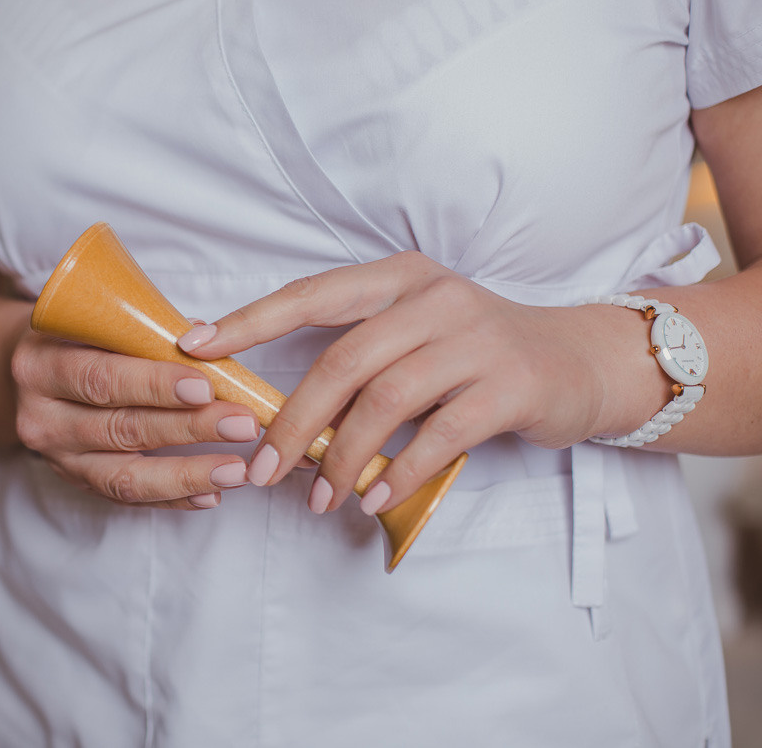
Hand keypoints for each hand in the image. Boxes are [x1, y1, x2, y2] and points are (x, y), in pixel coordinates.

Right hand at [11, 328, 261, 509]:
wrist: (29, 375)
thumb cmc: (77, 337)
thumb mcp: (95, 320)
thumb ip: (145, 329)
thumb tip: (207, 338)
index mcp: (40, 366)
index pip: (101, 378)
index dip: (153, 384)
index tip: (205, 387)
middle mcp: (41, 418)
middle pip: (120, 428)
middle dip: (188, 428)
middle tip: (242, 424)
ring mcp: (57, 458)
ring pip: (125, 476)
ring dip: (188, 473)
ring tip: (237, 469)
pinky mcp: (77, 483)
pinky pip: (129, 498)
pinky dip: (174, 498)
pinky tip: (213, 493)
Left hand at [176, 252, 617, 515]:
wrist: (581, 360)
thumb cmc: (476, 352)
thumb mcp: (416, 330)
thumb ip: (357, 353)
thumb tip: (274, 410)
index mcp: (399, 277)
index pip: (311, 295)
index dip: (249, 320)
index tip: (195, 346)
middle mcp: (435, 297)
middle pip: (342, 361)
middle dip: (293, 422)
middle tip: (262, 469)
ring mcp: (476, 338)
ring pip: (385, 401)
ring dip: (341, 457)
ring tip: (318, 498)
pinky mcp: (509, 385)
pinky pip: (438, 434)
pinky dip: (398, 471)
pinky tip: (372, 495)